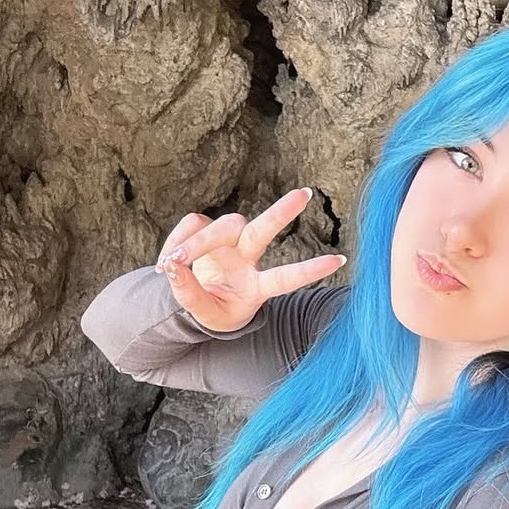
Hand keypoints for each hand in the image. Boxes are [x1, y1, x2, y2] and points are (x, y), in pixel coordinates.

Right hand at [153, 186, 346, 332]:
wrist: (197, 300)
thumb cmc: (213, 310)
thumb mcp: (205, 314)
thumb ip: (190, 294)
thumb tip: (173, 267)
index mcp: (257, 286)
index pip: (286, 277)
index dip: (310, 270)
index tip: (340, 260)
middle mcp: (248, 257)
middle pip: (263, 230)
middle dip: (283, 212)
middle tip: (305, 194)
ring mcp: (229, 241)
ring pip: (221, 227)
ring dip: (197, 242)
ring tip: (174, 262)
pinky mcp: (208, 228)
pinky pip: (193, 224)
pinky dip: (178, 239)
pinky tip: (169, 258)